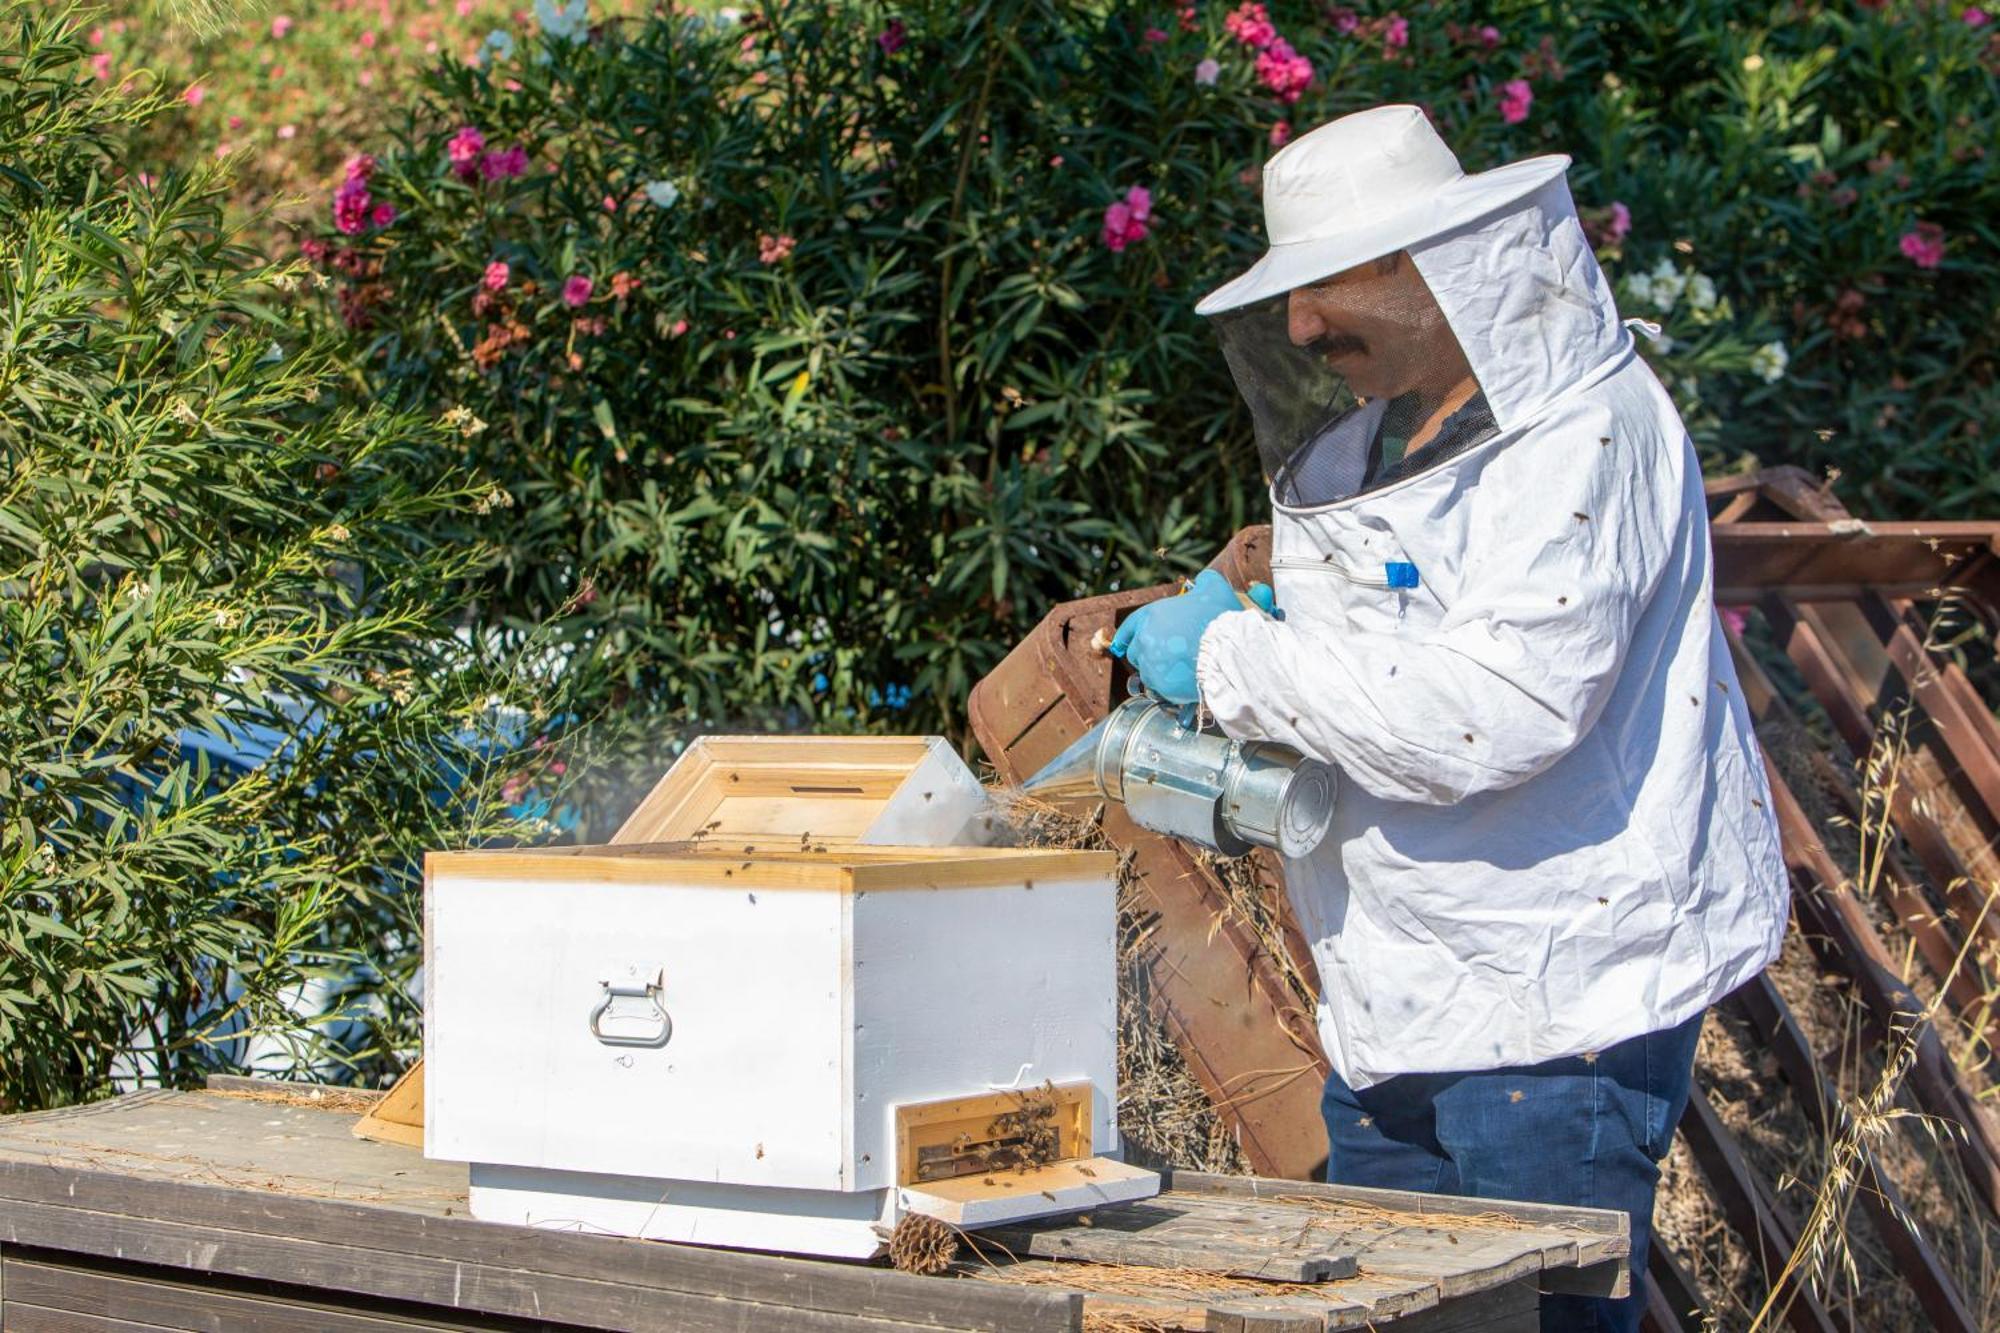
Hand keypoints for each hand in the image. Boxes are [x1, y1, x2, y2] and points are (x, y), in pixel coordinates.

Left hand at [1109, 570, 1246, 705]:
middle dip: (1148, 655)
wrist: (1229, 651)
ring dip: (1159, 672)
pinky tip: (1185, 681)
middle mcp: (1145, 639)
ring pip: (1148, 673)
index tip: (1122, 644)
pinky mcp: (1161, 686)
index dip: (1127, 635)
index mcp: (1151, 615)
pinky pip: (1161, 689)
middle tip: (1168, 657)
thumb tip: (1204, 581)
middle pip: (1136, 652)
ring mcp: (1151, 664)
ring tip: (1180, 670)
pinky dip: (1170, 687)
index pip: (1129, 626)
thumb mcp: (1215, 590)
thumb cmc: (1221, 619)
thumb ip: (1205, 582)